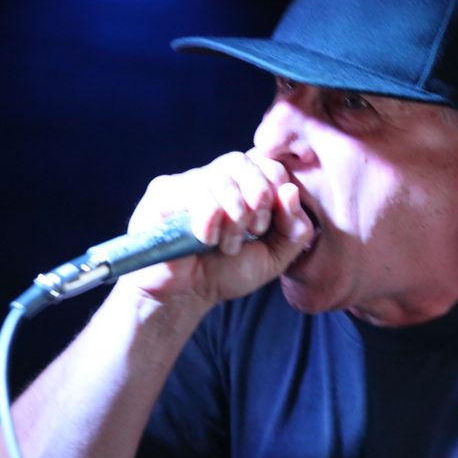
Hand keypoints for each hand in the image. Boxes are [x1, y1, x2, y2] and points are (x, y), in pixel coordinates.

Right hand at [117, 150, 312, 307]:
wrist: (185, 297)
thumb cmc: (227, 272)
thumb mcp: (274, 257)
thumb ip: (295, 229)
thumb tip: (291, 191)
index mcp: (242, 184)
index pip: (266, 160)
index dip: (275, 186)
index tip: (268, 223)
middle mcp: (213, 176)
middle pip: (243, 162)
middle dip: (257, 199)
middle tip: (254, 231)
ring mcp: (186, 181)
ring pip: (220, 178)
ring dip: (233, 218)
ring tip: (227, 247)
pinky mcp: (162, 193)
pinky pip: (194, 193)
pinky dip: (209, 220)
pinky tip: (204, 241)